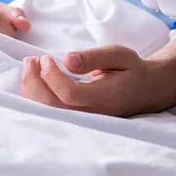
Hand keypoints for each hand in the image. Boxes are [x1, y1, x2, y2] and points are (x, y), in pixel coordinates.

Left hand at [21, 46, 171, 116]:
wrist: (145, 90)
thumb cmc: (131, 70)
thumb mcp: (119, 54)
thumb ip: (94, 57)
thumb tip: (67, 60)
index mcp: (106, 97)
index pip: (70, 94)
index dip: (52, 76)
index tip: (46, 58)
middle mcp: (94, 114)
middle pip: (53, 108)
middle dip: (35, 83)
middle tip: (31, 60)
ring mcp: (85, 120)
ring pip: (49, 114)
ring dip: (32, 91)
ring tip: (30, 67)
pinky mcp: (78, 120)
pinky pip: (51, 114)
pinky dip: (37, 97)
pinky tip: (35, 81)